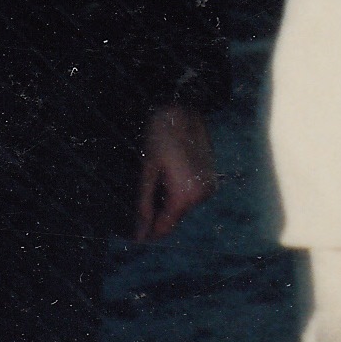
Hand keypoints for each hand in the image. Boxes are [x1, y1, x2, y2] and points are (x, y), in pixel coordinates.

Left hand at [133, 106, 215, 239]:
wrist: (184, 107)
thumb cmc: (161, 136)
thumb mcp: (147, 171)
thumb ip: (144, 205)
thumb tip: (139, 234)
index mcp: (185, 196)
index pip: (164, 228)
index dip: (146, 231)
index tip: (130, 232)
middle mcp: (201, 195)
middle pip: (173, 218)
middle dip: (156, 212)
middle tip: (139, 194)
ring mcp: (208, 185)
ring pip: (182, 206)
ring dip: (166, 200)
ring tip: (154, 177)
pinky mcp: (210, 176)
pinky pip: (190, 194)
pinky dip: (176, 190)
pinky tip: (167, 173)